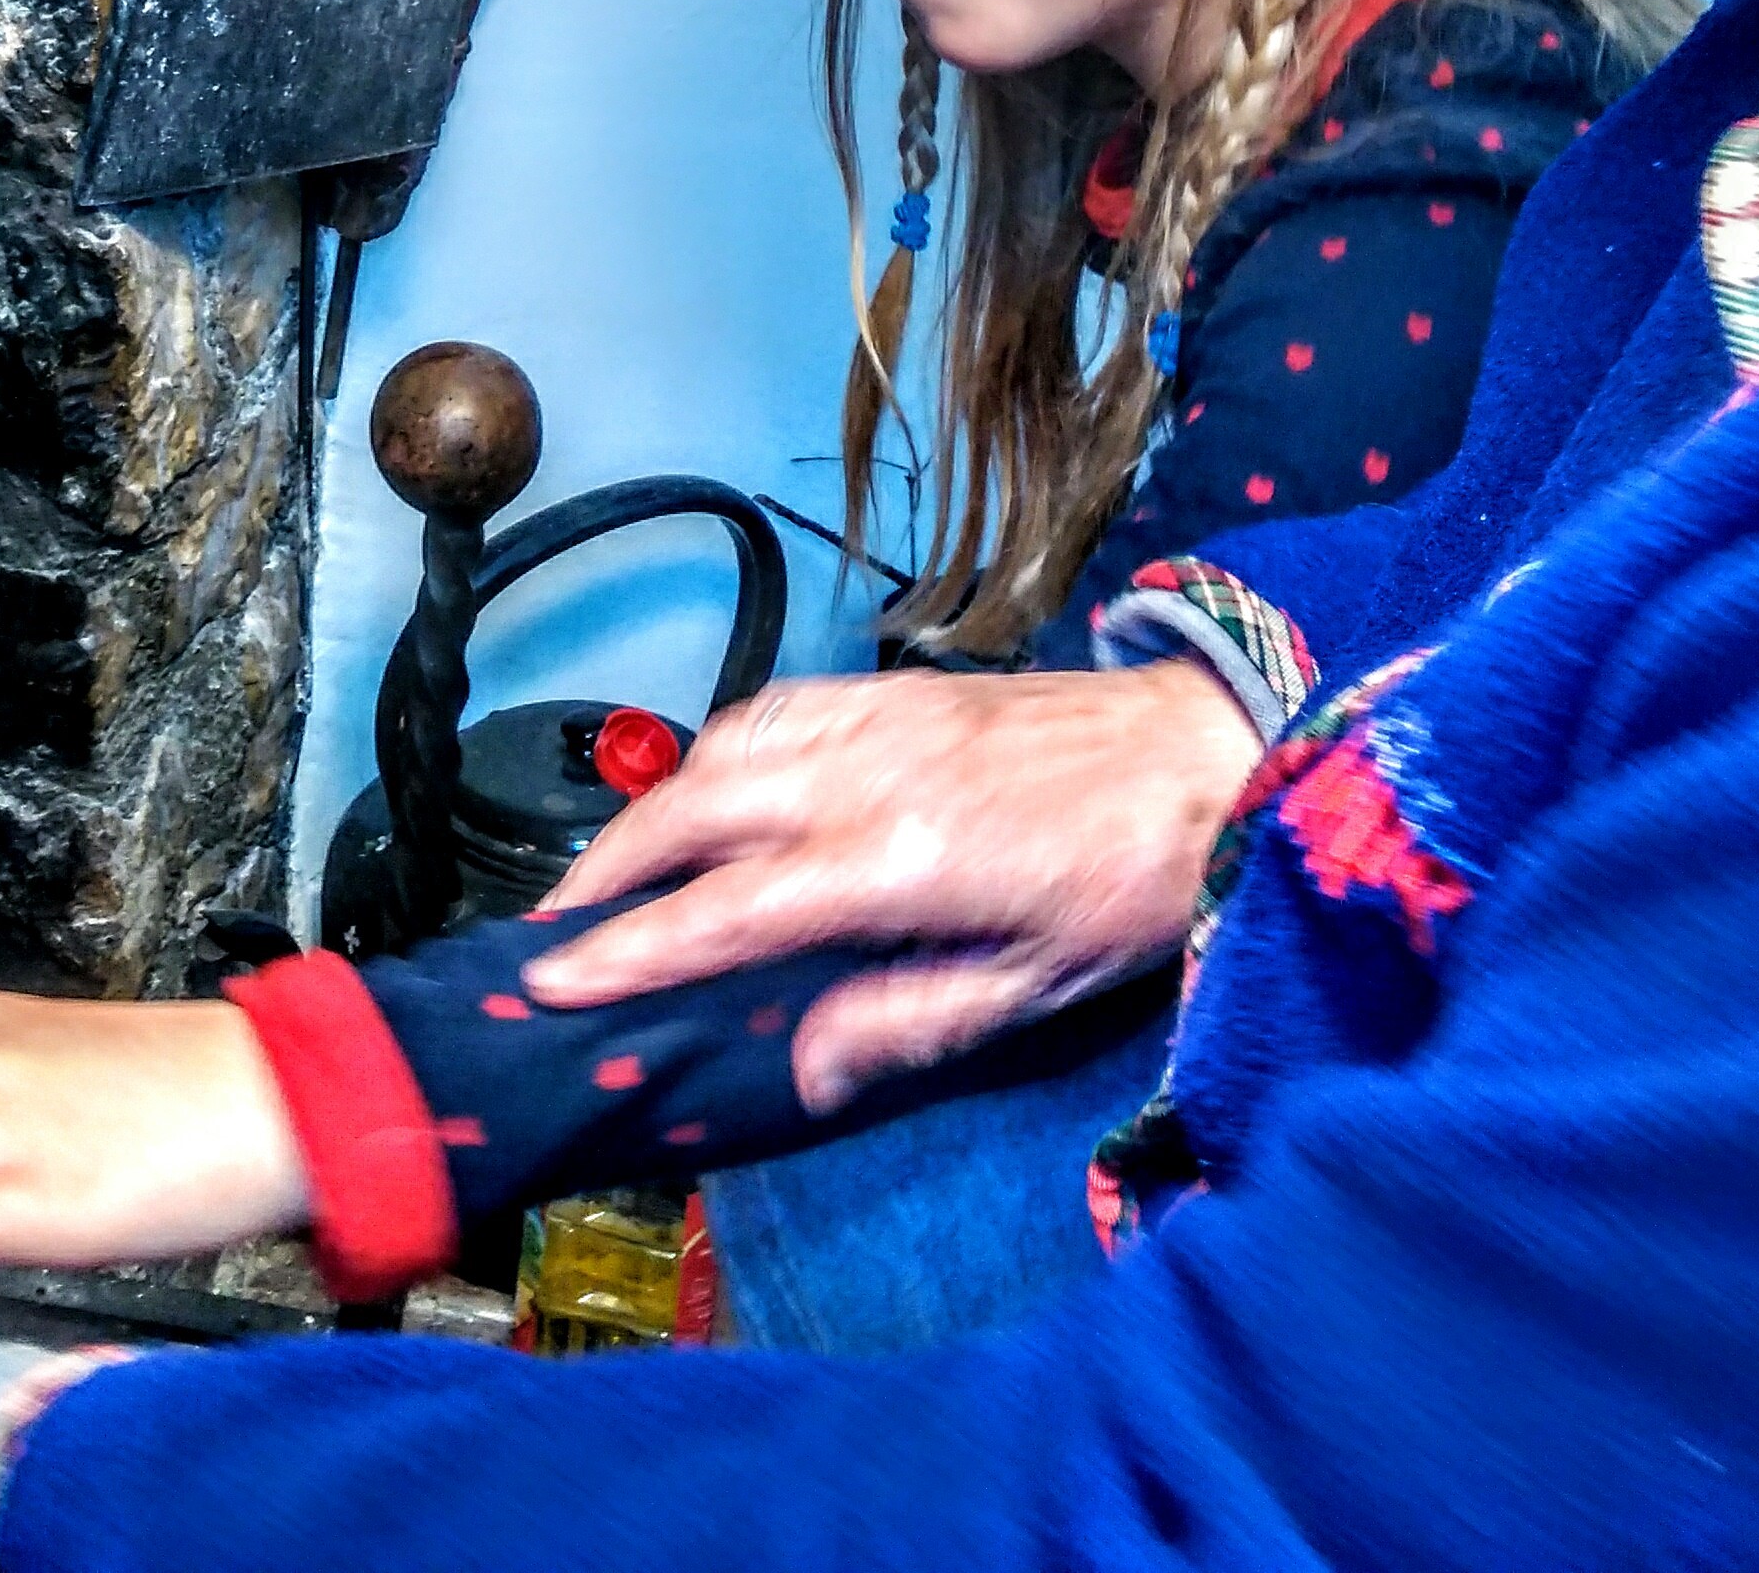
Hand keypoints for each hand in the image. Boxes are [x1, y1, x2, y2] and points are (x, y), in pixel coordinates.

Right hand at [526, 662, 1262, 1109]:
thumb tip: (808, 1071)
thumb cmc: (1131, 880)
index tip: (553, 981)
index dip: (631, 951)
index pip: (728, 911)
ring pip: (719, 751)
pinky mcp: (890, 688)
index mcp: (899, 860)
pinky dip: (712, 752)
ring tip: (609, 871)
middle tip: (550, 928)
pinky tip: (702, 789)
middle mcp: (866, 774)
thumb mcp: (1036, 984)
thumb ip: (908, 1021)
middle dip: (605, 870)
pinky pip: (767, 711)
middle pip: (691, 811)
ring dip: (648, 809)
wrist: (1208, 748)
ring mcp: (873, 717)